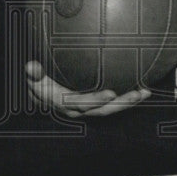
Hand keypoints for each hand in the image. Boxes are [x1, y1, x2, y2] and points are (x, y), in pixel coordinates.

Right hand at [24, 61, 149, 117]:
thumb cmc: (38, 84)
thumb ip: (34, 73)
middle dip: (122, 103)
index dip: (97, 99)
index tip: (111, 92)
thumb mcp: (34, 78)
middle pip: (103, 110)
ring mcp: (88, 109)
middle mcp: (79, 109)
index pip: (83, 103)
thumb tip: (31, 65)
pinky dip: (126, 99)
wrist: (41, 97)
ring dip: (128, 103)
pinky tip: (140, 89)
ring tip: (145, 92)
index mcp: (65, 103)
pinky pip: (112, 105)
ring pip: (111, 109)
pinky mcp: (95, 106)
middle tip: (139, 93)